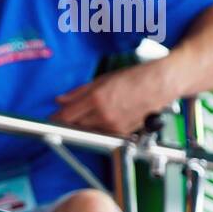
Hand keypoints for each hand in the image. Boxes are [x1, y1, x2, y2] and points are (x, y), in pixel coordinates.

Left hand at [53, 63, 171, 134]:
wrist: (161, 84)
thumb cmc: (135, 77)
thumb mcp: (102, 79)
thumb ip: (78, 92)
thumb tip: (60, 100)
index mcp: (96, 99)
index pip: (66, 116)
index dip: (56, 118)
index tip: (50, 118)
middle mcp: (104, 115)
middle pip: (75, 126)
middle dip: (68, 122)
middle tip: (66, 116)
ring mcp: (114, 126)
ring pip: (88, 131)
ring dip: (83, 126)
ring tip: (89, 114)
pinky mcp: (123, 133)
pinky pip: (102, 133)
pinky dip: (98, 128)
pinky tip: (103, 118)